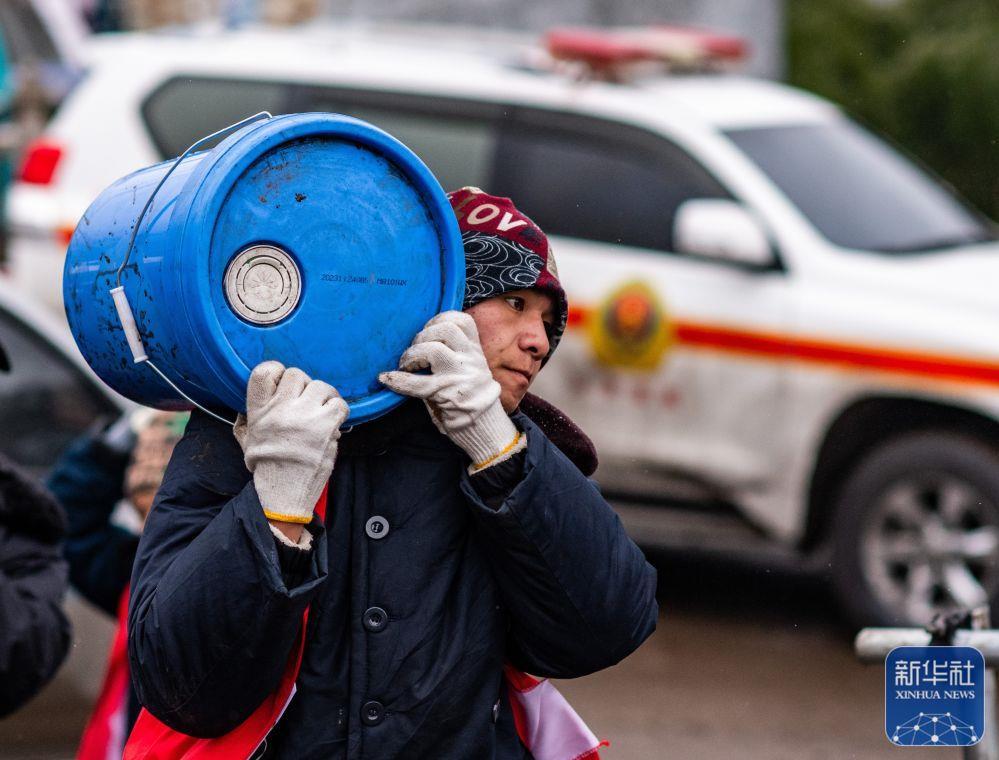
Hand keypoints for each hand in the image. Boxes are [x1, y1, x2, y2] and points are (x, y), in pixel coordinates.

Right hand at [234, 361, 348, 524]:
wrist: (283, 491)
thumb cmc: (269, 466)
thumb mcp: (248, 439)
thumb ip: (248, 418)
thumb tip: (248, 406)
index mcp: (259, 411)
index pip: (263, 372)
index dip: (277, 370)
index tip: (284, 382)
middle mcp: (280, 410)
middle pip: (296, 374)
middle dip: (304, 386)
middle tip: (308, 402)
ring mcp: (303, 416)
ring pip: (320, 386)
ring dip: (324, 398)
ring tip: (322, 412)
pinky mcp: (324, 426)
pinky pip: (339, 403)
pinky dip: (339, 411)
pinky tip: (333, 421)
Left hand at [379, 312, 523, 470]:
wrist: (485, 430)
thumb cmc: (471, 400)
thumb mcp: (471, 371)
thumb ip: (454, 355)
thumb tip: (420, 343)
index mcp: (476, 352)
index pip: (463, 321)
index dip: (441, 318)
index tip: (428, 328)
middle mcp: (470, 360)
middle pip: (446, 329)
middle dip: (422, 335)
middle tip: (414, 351)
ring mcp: (459, 376)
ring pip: (433, 349)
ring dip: (412, 354)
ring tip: (406, 365)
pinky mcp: (446, 394)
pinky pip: (416, 382)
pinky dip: (397, 379)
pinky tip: (387, 379)